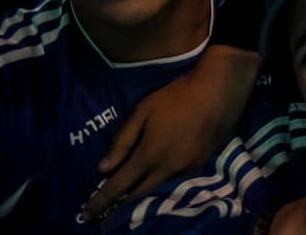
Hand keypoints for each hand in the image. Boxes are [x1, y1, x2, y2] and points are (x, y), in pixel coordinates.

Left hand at [82, 47, 258, 219]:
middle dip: (121, 203)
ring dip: (144, 191)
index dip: (100, 201)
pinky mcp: (202, 164)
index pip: (119, 186)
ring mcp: (187, 169)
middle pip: (139, 194)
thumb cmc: (177, 96)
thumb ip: (122, 140)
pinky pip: (176, 178)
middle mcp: (168, 169)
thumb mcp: (143, 111)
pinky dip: (163, 180)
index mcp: (149, 155)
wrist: (220, 90)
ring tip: (132, 192)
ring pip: (159, 187)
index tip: (86, 214)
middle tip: (107, 209)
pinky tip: (160, 173)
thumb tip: (104, 168)